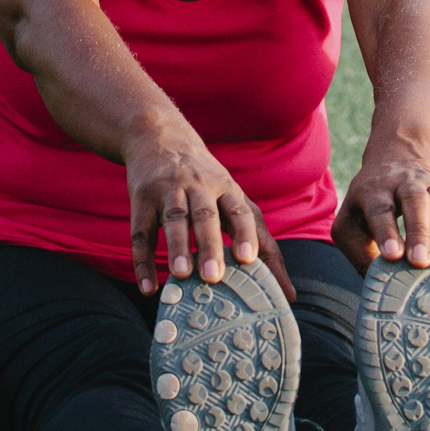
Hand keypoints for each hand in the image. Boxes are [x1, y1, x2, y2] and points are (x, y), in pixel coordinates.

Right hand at [125, 125, 263, 293]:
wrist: (160, 138)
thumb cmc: (205, 181)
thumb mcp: (233, 198)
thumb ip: (260, 241)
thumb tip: (289, 293)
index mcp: (226, 188)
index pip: (239, 211)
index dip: (245, 234)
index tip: (248, 259)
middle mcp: (198, 186)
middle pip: (205, 216)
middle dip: (209, 246)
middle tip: (213, 276)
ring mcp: (167, 190)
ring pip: (173, 219)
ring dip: (177, 247)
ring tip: (181, 275)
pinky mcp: (141, 198)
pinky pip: (140, 232)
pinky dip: (143, 261)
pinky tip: (148, 287)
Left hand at [338, 155, 429, 269]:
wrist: (403, 158)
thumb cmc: (370, 203)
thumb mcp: (352, 218)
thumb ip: (359, 251)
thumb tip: (378, 285)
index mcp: (376, 188)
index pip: (381, 208)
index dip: (386, 231)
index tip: (392, 255)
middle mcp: (407, 183)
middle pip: (415, 202)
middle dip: (418, 232)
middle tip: (419, 261)